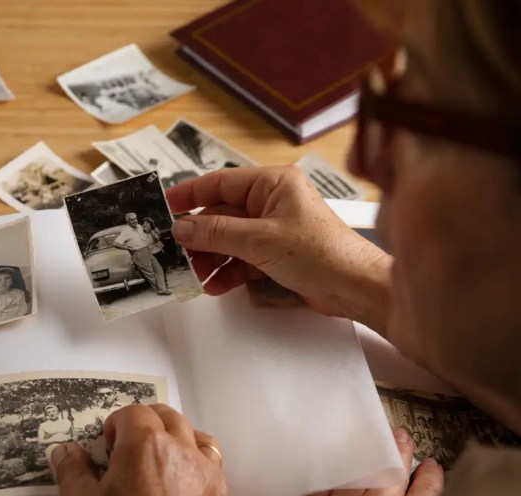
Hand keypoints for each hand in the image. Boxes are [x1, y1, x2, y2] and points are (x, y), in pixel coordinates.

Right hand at [51, 405, 225, 495]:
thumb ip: (71, 470)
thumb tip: (64, 449)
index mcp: (145, 443)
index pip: (133, 412)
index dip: (117, 424)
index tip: (108, 446)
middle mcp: (181, 448)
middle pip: (168, 417)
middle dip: (147, 423)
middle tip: (130, 447)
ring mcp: (206, 472)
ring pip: (196, 436)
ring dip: (177, 439)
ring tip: (160, 461)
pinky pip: (212, 465)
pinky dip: (197, 464)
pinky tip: (182, 486)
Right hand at [168, 167, 391, 331]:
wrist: (355, 287)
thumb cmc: (322, 253)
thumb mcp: (260, 240)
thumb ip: (216, 233)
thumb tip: (181, 228)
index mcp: (273, 184)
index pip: (221, 182)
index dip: (191, 194)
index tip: (164, 206)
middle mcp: (273, 202)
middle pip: (222, 215)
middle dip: (199, 237)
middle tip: (176, 252)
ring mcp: (275, 230)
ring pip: (229, 240)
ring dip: (211, 258)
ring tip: (195, 275)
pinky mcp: (278, 255)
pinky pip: (242, 259)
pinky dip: (228, 272)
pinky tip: (216, 285)